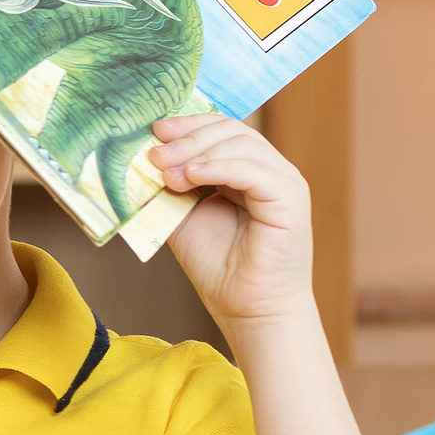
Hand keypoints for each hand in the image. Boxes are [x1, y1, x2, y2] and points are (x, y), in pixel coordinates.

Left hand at [146, 114, 313, 333]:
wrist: (246, 308)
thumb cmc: (219, 267)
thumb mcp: (183, 215)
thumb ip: (171, 185)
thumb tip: (144, 158)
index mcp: (247, 169)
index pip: (219, 128)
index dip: (187, 125)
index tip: (154, 131)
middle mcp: (269, 169)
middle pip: (229, 130)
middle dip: (187, 137)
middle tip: (154, 153)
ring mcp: (284, 181)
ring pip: (241, 144)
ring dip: (196, 152)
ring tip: (166, 171)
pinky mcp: (290, 198)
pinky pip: (253, 170)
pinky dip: (218, 167)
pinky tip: (190, 176)